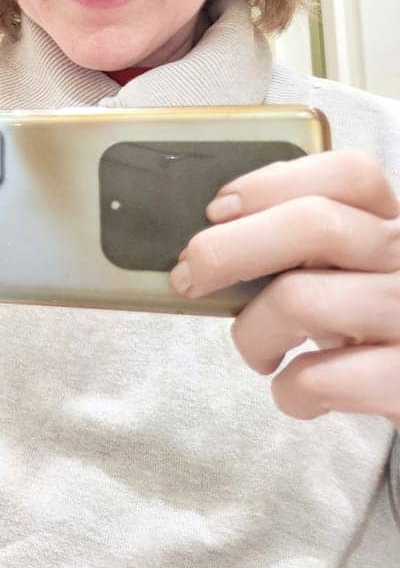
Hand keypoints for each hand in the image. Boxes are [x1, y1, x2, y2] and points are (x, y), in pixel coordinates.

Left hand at [170, 150, 399, 427]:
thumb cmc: (368, 331)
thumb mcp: (350, 276)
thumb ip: (307, 245)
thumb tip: (212, 232)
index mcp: (397, 228)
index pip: (353, 175)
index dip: (273, 185)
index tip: (217, 210)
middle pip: (316, 226)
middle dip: (227, 250)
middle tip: (189, 278)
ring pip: (301, 301)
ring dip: (252, 333)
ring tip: (260, 352)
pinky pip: (317, 377)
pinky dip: (288, 390)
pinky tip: (296, 391)